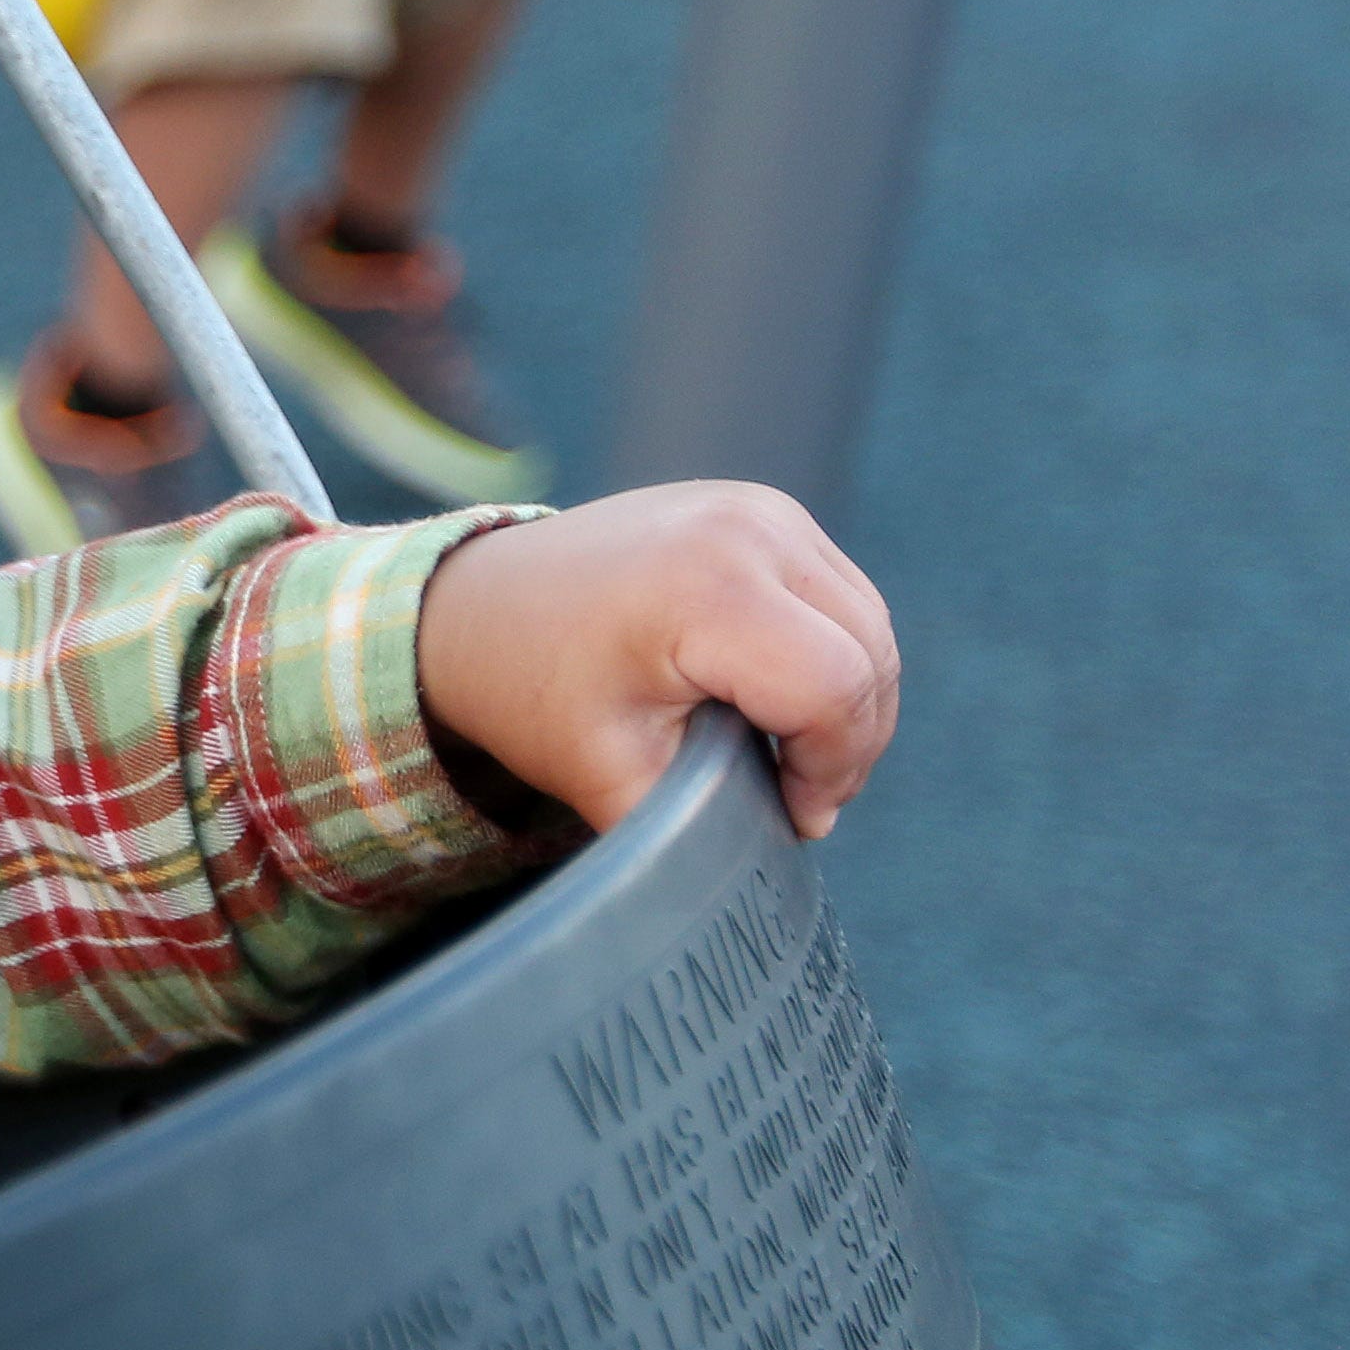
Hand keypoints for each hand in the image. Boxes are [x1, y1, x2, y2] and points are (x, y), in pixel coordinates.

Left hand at [416, 482, 898, 840]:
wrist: (481, 603)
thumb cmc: (535, 689)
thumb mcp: (610, 775)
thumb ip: (703, 820)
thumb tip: (793, 840)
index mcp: (707, 591)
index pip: (834, 690)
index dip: (830, 770)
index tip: (794, 816)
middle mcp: (747, 529)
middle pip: (869, 656)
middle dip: (848, 743)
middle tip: (796, 795)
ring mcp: (761, 508)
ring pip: (869, 624)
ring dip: (849, 699)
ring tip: (791, 754)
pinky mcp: (765, 508)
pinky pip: (841, 592)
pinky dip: (833, 651)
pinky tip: (780, 698)